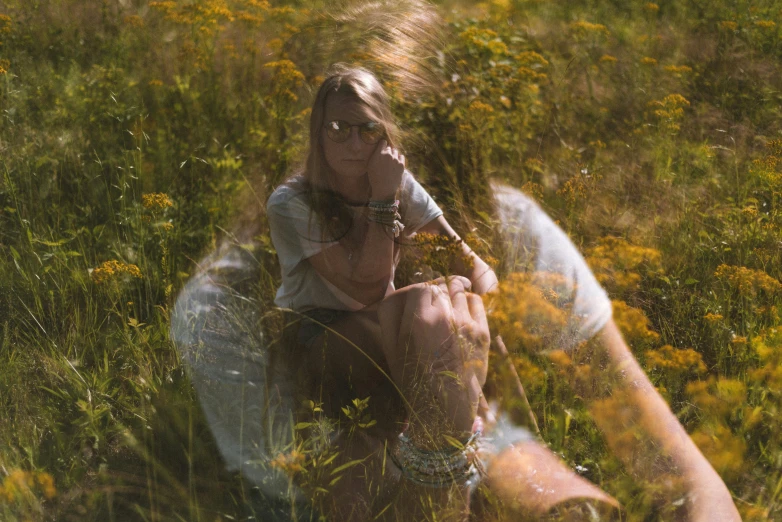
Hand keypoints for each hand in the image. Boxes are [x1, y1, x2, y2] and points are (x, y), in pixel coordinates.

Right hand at [367, 139, 404, 200]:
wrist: (384, 188)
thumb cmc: (374, 177)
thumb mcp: (370, 164)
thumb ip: (375, 154)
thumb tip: (380, 148)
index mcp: (379, 153)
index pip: (383, 142)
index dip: (382, 146)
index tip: (382, 150)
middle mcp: (388, 154)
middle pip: (389, 148)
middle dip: (388, 152)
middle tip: (386, 160)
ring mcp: (396, 159)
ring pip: (395, 152)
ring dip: (393, 155)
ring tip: (391, 163)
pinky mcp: (402, 164)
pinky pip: (402, 156)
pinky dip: (399, 159)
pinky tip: (396, 164)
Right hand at [378, 276, 489, 438]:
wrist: (445, 408)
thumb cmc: (414, 380)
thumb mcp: (392, 349)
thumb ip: (393, 316)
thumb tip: (402, 292)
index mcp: (417, 321)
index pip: (419, 287)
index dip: (418, 292)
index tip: (419, 300)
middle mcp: (442, 317)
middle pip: (440, 285)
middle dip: (435, 291)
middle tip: (434, 303)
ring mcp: (464, 323)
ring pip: (458, 289)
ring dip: (452, 293)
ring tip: (448, 306)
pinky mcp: (482, 331)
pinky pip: (475, 300)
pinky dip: (468, 301)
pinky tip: (462, 312)